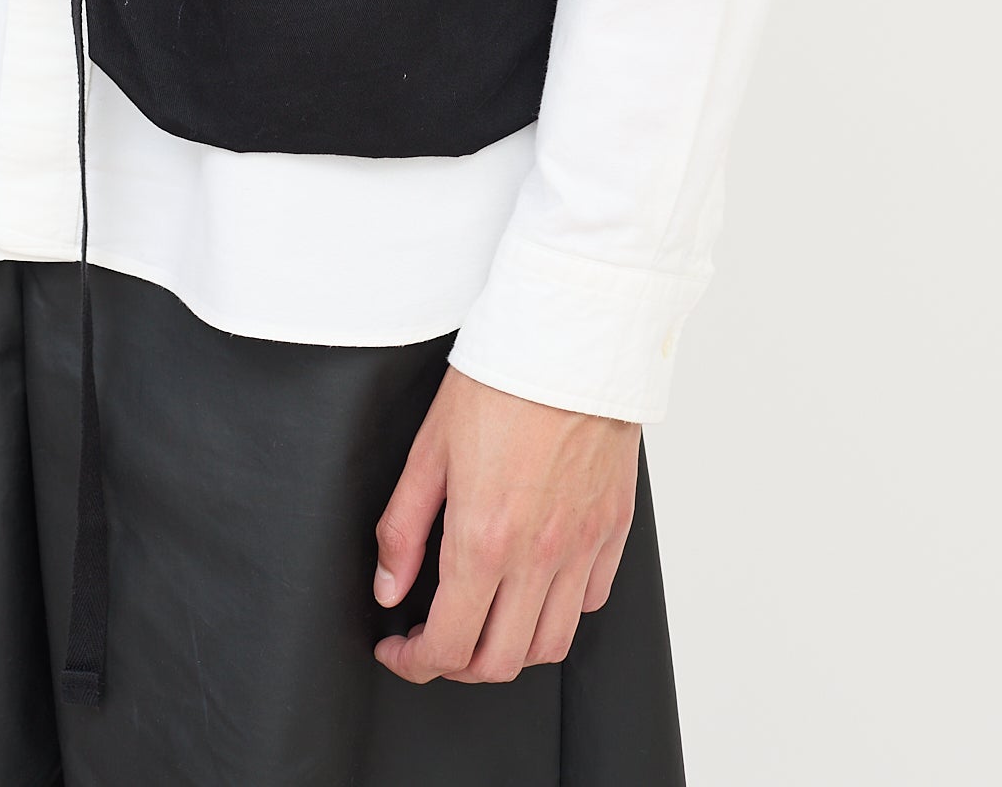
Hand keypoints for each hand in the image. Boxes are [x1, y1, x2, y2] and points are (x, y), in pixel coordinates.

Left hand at [372, 365, 639, 682]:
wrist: (569, 338)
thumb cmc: (499, 380)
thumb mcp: (429, 449)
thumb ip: (404, 528)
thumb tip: (389, 588)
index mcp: (483, 539)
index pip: (448, 645)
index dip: (413, 662)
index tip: (398, 648)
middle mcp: (538, 556)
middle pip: (500, 662)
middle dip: (457, 664)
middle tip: (433, 639)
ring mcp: (582, 546)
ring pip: (551, 644)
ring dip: (510, 649)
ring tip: (483, 620)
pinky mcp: (612, 529)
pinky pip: (590, 600)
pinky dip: (558, 611)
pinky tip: (532, 585)